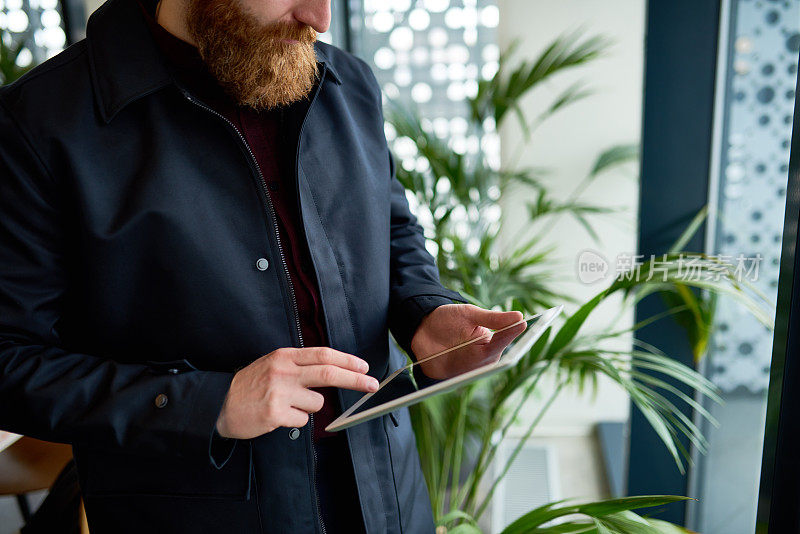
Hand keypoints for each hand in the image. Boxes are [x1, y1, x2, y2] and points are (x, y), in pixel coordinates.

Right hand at [215, 347, 378, 438]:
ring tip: (288, 405)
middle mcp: (283, 371)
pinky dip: (296, 420)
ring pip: (317, 403)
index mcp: (284, 356)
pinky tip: (279, 416)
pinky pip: (303, 420)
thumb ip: (300, 365)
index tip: (364, 367)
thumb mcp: (274, 365)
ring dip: (310, 407)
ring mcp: (279, 393)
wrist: (220, 404)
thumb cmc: (251, 385)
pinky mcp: (275, 414)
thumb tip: (334, 371)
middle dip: (355, 379)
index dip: (347, 360)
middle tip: (372, 384)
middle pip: (329, 374)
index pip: (323, 354)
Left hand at [411, 304, 524, 379]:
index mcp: (491, 344)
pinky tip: (460, 363)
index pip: (504, 339)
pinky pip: (460, 379)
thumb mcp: (470, 314)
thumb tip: (520, 317)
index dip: (512, 333)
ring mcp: (470, 371)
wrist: (420, 329)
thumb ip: (493, 319)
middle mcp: (484, 360)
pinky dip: (461, 373)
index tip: (522, 324)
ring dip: (477, 363)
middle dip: (496, 353)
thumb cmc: (448, 320)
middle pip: (495, 359)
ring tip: (476, 351)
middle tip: (497, 344)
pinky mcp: (454, 379)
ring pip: (479, 370)